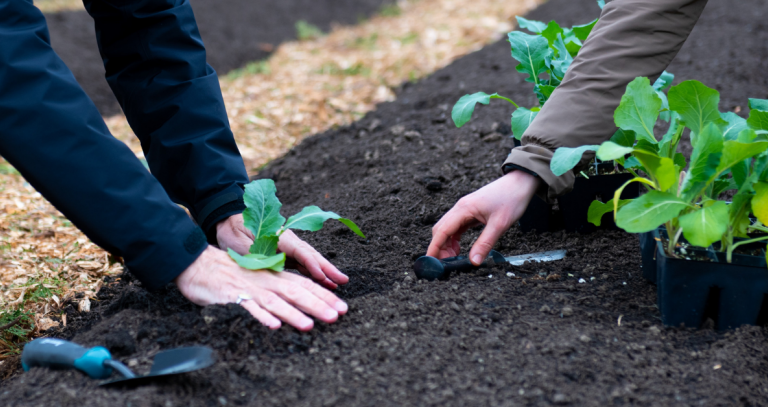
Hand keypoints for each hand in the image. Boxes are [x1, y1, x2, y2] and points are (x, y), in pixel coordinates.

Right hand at [175, 246, 347, 330]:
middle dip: (318, 304)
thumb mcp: (257, 279)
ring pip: (276, 302)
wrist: (198, 264)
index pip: (304, 284)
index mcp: (274, 277)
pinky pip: (249, 307)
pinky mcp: (232, 296)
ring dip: (293, 313)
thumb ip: (276, 289)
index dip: (324, 295)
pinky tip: (274, 326)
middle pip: (296, 292)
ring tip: (310, 325)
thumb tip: (299, 301)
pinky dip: (262, 316)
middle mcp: (266, 282)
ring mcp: (250, 289)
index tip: (343, 308)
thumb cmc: (229, 274)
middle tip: (338, 315)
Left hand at [216, 214, 348, 288]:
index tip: (323, 277)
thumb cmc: (233, 230)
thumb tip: (273, 269)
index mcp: (278, 236)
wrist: (228, 218)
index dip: (312, 265)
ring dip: (323, 271)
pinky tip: (322, 280)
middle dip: (327, 268)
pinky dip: (313, 271)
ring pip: (309, 259)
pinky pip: (302, 262)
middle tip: (343, 280)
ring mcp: (287, 245)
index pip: (300, 252)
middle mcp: (287, 239)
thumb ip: (258, 256)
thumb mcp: (241, 244)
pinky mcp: (284, 252)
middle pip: (310, 255)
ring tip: (338, 283)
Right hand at [427, 170, 539, 264]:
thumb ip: (485, 243)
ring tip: (453, 258)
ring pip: (447, 228)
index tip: (430, 261)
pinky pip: (456, 227)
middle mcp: (460, 207)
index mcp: (464, 209)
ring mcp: (464, 209)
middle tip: (445, 264)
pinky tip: (459, 248)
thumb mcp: (500, 224)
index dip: (434, 247)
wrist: (520, 182)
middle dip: (439, 247)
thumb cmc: (511, 199)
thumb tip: (474, 262)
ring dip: (446, 244)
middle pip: (440, 229)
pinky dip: (454, 239)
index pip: (442, 230)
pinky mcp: (470, 211)